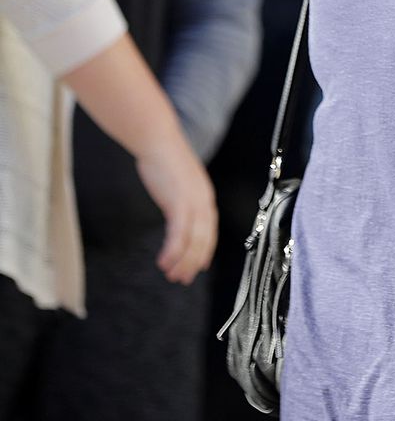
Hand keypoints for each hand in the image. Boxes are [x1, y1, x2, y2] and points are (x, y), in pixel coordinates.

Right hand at [134, 134, 216, 284]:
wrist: (158, 141)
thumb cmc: (163, 160)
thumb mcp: (177, 182)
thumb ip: (180, 197)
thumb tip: (177, 210)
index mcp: (204, 196)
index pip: (210, 229)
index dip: (205, 249)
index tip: (199, 266)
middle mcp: (203, 200)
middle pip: (204, 239)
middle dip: (194, 261)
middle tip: (183, 278)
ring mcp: (193, 202)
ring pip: (193, 240)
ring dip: (182, 261)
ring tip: (172, 275)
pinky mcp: (179, 202)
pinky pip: (178, 234)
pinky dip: (173, 251)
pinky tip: (164, 262)